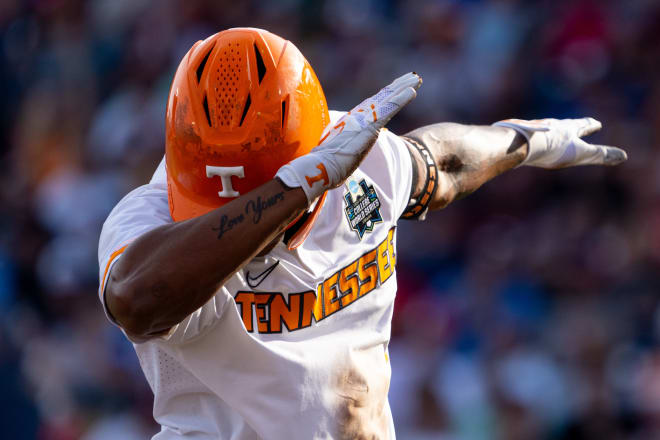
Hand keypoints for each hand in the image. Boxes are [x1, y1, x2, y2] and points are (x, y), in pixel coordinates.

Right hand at [276, 72, 421, 202]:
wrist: (321, 167)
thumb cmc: (327, 162)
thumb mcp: (339, 150)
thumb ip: (344, 145)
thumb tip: (339, 151)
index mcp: (353, 121)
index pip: (373, 105)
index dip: (385, 95)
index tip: (397, 86)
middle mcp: (359, 116)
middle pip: (382, 98)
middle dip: (397, 86)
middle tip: (412, 76)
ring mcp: (365, 119)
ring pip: (387, 100)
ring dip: (402, 88)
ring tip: (416, 78)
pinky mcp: (370, 126)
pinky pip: (389, 109)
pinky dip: (400, 99)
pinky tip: (412, 91)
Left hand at [493, 117, 627, 168]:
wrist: (520, 144)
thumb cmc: (553, 148)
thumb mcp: (580, 154)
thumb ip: (600, 155)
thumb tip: (623, 156)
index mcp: (568, 128)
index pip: (583, 125)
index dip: (590, 125)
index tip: (596, 122)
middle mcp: (551, 125)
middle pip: (564, 125)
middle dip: (571, 126)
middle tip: (575, 124)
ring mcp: (534, 129)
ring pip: (545, 129)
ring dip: (551, 131)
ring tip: (551, 132)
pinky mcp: (519, 136)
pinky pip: (528, 137)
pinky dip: (532, 139)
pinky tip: (527, 143)